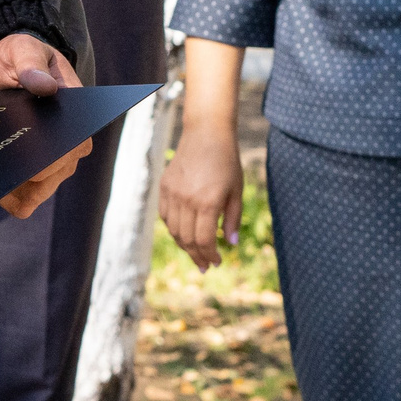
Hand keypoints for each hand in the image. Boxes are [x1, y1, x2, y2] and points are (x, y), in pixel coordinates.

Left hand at [0, 34, 86, 218]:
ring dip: (11, 189)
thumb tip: (45, 86)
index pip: (69, 150)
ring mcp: (56, 163)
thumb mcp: (24, 51)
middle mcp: (72, 147)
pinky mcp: (37, 171)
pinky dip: (8, 196)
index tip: (16, 160)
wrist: (15, 68)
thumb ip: (31, 64)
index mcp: (79, 118)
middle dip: (20, 176)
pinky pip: (26, 198)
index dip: (44, 160)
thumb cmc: (24, 58)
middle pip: (48, 178)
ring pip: (35, 193)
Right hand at [159, 121, 243, 270]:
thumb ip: (233, 219)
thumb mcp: (236, 191)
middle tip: (205, 266)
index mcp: (208, 202)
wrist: (205, 134)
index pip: (204, 240)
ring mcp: (172, 193)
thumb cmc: (227, 162)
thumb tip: (230, 243)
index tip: (216, 263)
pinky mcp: (164, 187)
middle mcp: (187, 200)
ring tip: (195, 252)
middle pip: (187, 239)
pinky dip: (173, 228)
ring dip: (184, 245)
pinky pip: (165, 216)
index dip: (210, 255)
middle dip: (197, 256)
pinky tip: (183, 232)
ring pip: (174, 230)